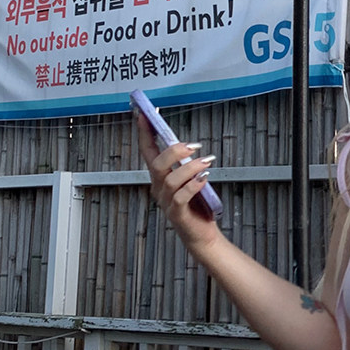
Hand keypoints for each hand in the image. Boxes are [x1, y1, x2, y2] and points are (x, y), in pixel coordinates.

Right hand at [135, 112, 221, 255]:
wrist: (201, 234)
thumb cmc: (196, 205)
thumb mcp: (189, 180)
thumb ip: (185, 165)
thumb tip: (189, 145)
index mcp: (159, 178)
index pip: (147, 151)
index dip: (145, 133)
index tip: (144, 115)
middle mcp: (158, 188)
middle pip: (157, 164)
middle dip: (174, 151)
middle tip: (194, 145)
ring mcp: (166, 202)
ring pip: (171, 180)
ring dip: (190, 168)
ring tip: (206, 161)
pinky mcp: (177, 214)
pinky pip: (181, 197)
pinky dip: (193, 185)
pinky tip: (204, 179)